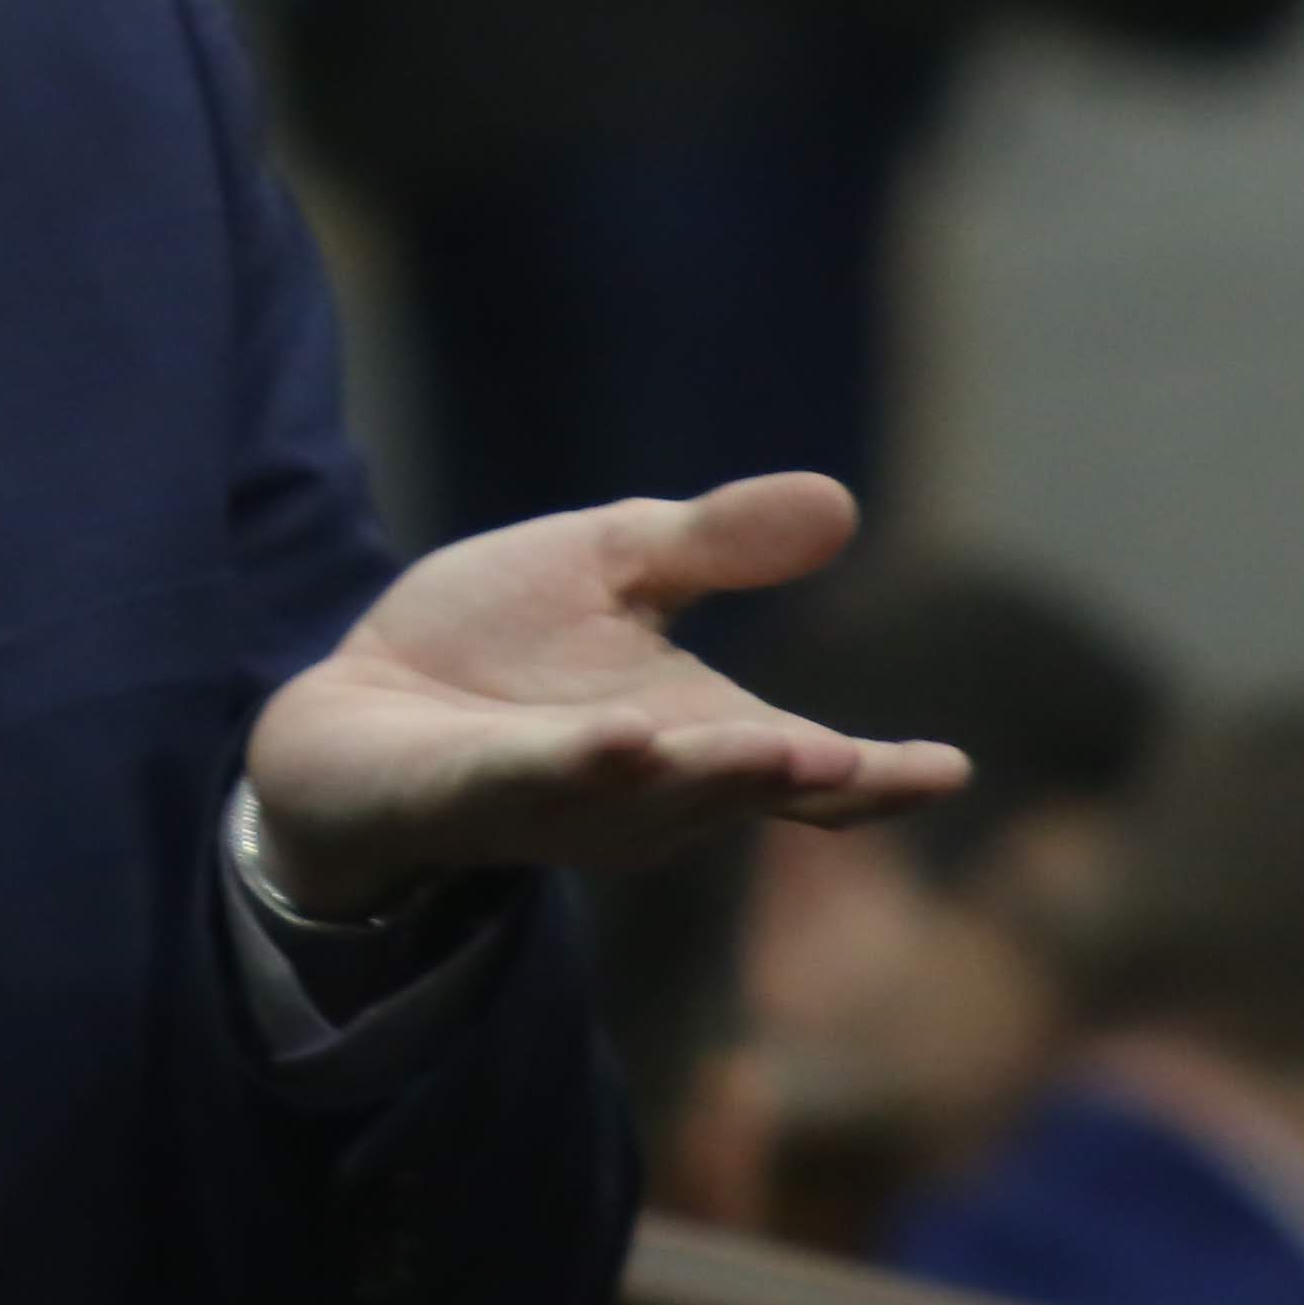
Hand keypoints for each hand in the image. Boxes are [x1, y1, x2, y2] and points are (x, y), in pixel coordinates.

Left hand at [242, 474, 966, 906]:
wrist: (355, 698)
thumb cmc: (499, 646)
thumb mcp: (617, 565)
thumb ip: (717, 544)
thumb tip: (839, 502)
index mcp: (700, 742)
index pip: (803, 773)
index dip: (878, 779)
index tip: (948, 769)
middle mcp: (647, 794)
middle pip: (739, 788)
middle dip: (799, 777)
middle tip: (860, 764)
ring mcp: (557, 802)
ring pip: (648, 797)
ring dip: (712, 776)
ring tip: (783, 748)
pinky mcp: (464, 791)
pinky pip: (527, 782)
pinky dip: (580, 767)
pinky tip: (625, 740)